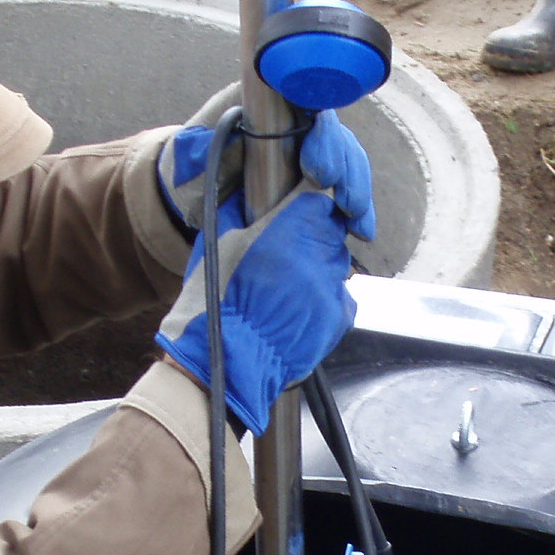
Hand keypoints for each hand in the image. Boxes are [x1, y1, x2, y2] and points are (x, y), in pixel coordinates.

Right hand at [157, 184, 356, 434]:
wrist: (227, 363)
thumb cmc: (213, 304)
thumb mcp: (217, 244)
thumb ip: (239, 211)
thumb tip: (249, 191)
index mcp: (289, 232)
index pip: (320, 200)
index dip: (307, 206)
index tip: (296, 212)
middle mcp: (318, 257)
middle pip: (332, 230)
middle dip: (314, 235)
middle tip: (288, 251)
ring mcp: (332, 289)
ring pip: (338, 263)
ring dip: (320, 266)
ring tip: (290, 285)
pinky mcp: (339, 319)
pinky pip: (341, 295)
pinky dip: (326, 297)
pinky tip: (299, 308)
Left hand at [158, 97, 375, 244]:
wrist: (194, 194)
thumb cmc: (190, 168)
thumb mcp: (186, 157)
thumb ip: (194, 150)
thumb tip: (204, 147)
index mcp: (264, 106)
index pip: (307, 105)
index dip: (322, 134)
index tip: (318, 171)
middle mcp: (294, 121)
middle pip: (334, 135)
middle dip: (346, 168)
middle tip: (345, 203)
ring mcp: (308, 149)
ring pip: (346, 159)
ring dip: (356, 189)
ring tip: (356, 222)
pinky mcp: (315, 179)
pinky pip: (345, 185)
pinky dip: (356, 208)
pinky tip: (361, 230)